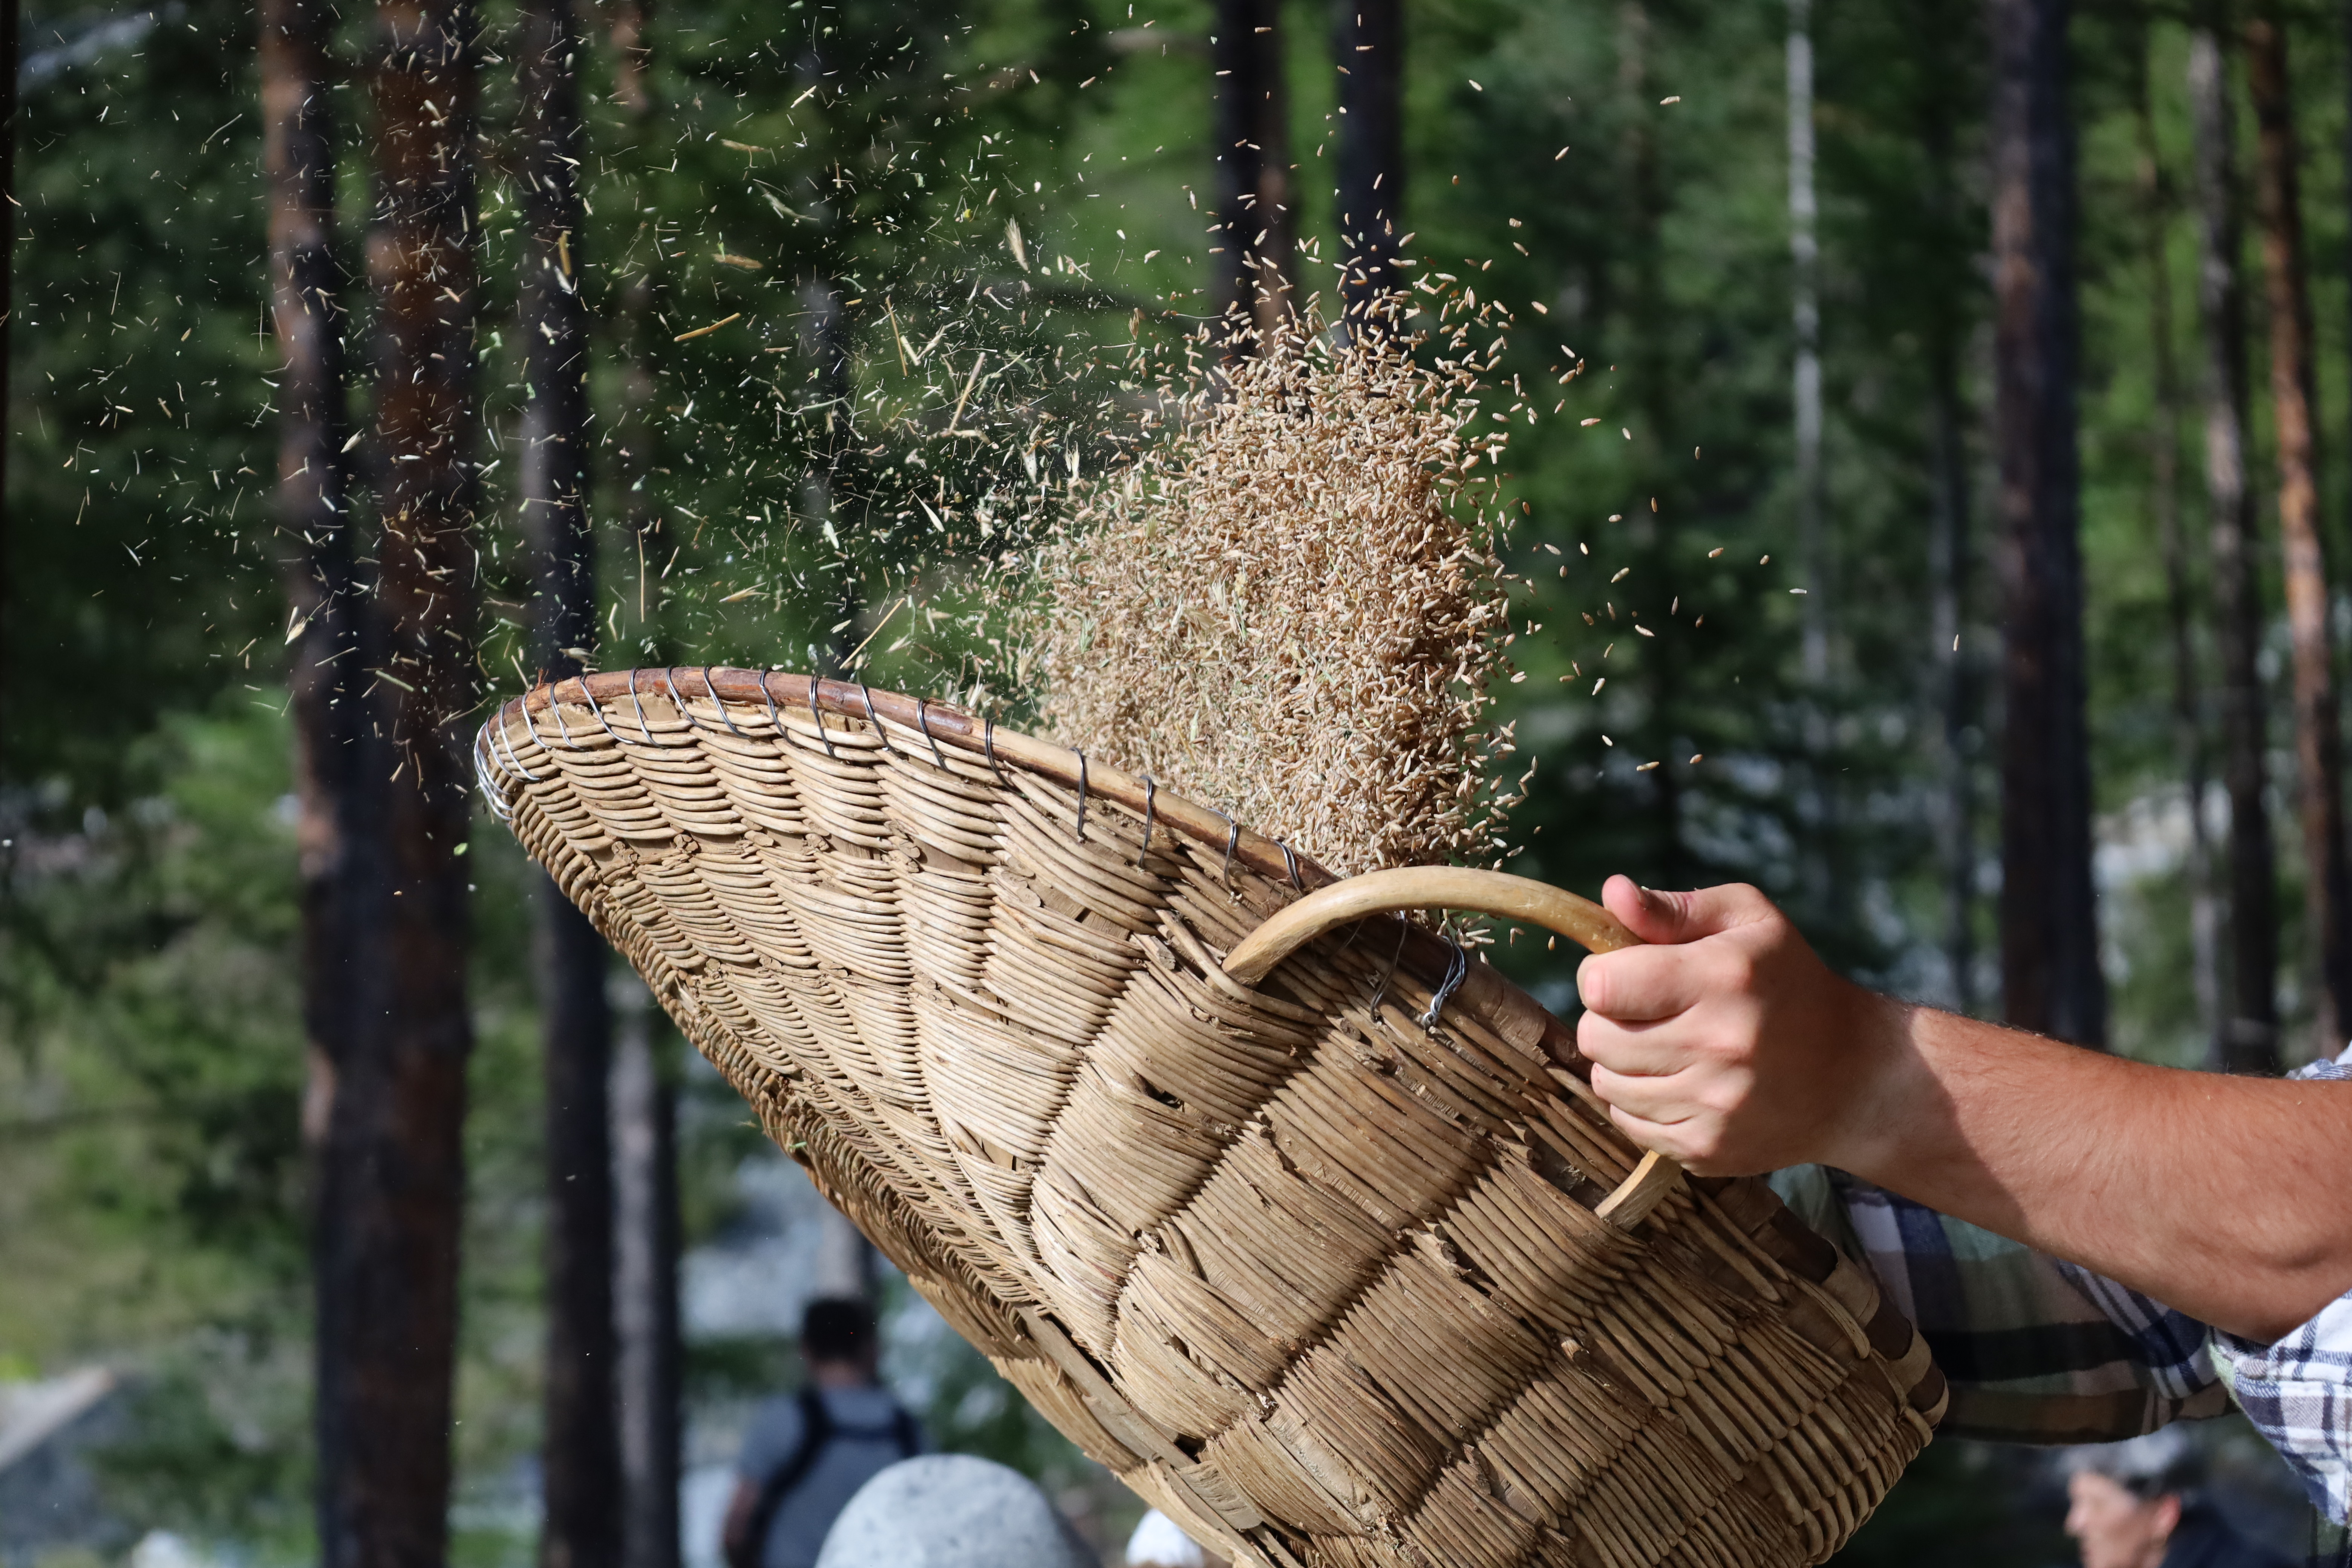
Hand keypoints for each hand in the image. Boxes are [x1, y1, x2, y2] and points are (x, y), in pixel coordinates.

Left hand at [1574, 876, 1902, 1175]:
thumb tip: (1611, 891)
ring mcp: (1713, 1105)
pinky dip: (1640, 1101)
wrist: (1852, 1076)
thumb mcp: (1748, 921)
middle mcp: (1718, 1045)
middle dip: (1607, 1017)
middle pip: (1597, 1035)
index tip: (1625, 972)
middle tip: (1645, 1010)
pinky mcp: (1707, 1148)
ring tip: (1665, 1044)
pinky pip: (1628, 1122)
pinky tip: (1679, 1081)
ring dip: (1621, 1061)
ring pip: (1606, 1082)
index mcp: (1722, 978)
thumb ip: (1673, 908)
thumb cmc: (1790, 982)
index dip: (1601, 973)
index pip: (1602, 984)